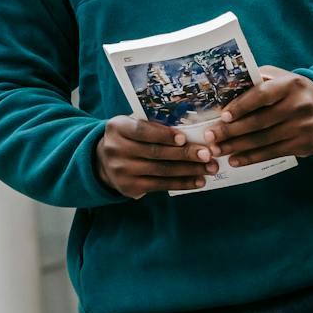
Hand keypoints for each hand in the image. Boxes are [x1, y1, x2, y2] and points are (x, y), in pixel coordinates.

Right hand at [94, 114, 213, 197]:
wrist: (103, 161)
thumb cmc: (127, 138)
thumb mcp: (131, 125)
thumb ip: (152, 127)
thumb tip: (189, 133)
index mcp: (117, 128)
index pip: (141, 131)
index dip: (163, 135)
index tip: (184, 138)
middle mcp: (115, 149)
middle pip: (155, 152)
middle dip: (185, 154)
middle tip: (208, 154)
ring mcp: (121, 170)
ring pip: (161, 170)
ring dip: (189, 170)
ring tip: (209, 168)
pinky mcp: (129, 187)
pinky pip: (160, 185)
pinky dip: (182, 183)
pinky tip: (198, 181)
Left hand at [203, 66, 312, 165]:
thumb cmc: (293, 92)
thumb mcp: (280, 78)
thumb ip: (256, 80)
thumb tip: (224, 90)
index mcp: (290, 84)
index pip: (262, 95)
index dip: (241, 106)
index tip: (223, 116)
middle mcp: (299, 106)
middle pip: (260, 121)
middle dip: (231, 131)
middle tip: (210, 136)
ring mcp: (303, 127)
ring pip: (264, 140)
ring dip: (237, 147)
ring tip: (217, 150)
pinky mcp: (305, 145)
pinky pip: (273, 153)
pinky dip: (251, 158)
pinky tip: (235, 160)